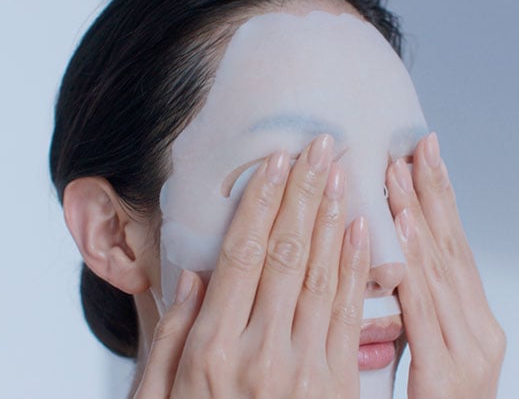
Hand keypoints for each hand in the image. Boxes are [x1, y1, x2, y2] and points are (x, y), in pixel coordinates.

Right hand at [135, 134, 368, 398]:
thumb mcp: (157, 396)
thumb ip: (175, 332)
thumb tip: (195, 271)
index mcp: (209, 349)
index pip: (241, 255)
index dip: (260, 203)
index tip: (274, 161)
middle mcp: (257, 351)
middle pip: (284, 253)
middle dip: (303, 192)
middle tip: (318, 145)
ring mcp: (302, 369)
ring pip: (320, 275)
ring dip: (333, 216)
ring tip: (342, 170)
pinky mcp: (337, 385)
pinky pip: (349, 315)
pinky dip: (356, 267)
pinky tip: (361, 229)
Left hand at [387, 133, 505, 398]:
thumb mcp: (428, 357)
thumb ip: (414, 318)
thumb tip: (384, 275)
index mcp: (472, 326)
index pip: (454, 252)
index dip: (438, 202)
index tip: (422, 159)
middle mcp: (479, 332)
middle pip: (453, 249)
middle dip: (434, 193)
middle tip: (418, 144)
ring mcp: (469, 351)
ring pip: (441, 269)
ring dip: (420, 213)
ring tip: (402, 168)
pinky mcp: (449, 374)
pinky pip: (426, 308)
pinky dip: (416, 262)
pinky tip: (405, 225)